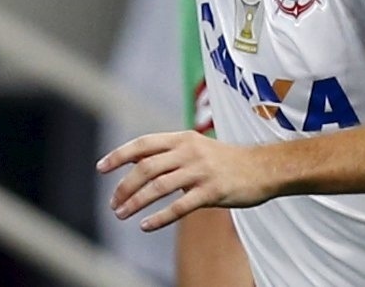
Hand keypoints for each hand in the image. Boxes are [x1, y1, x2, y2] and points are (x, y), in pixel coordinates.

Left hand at [97, 130, 270, 231]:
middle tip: (113, 203)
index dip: (119, 155)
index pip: (143, 144)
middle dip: (124, 186)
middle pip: (146, 168)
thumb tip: (136, 163)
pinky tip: (145, 226)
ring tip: (121, 215)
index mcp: (183, 138)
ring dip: (135, 202)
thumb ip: (170, 154)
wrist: (263, 168)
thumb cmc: (225, 160)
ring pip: (158, 187)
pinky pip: (179, 206)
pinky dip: (159, 217)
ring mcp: (201, 171)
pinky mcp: (212, 192)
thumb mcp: (197, 148)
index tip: (101, 168)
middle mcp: (190, 151)